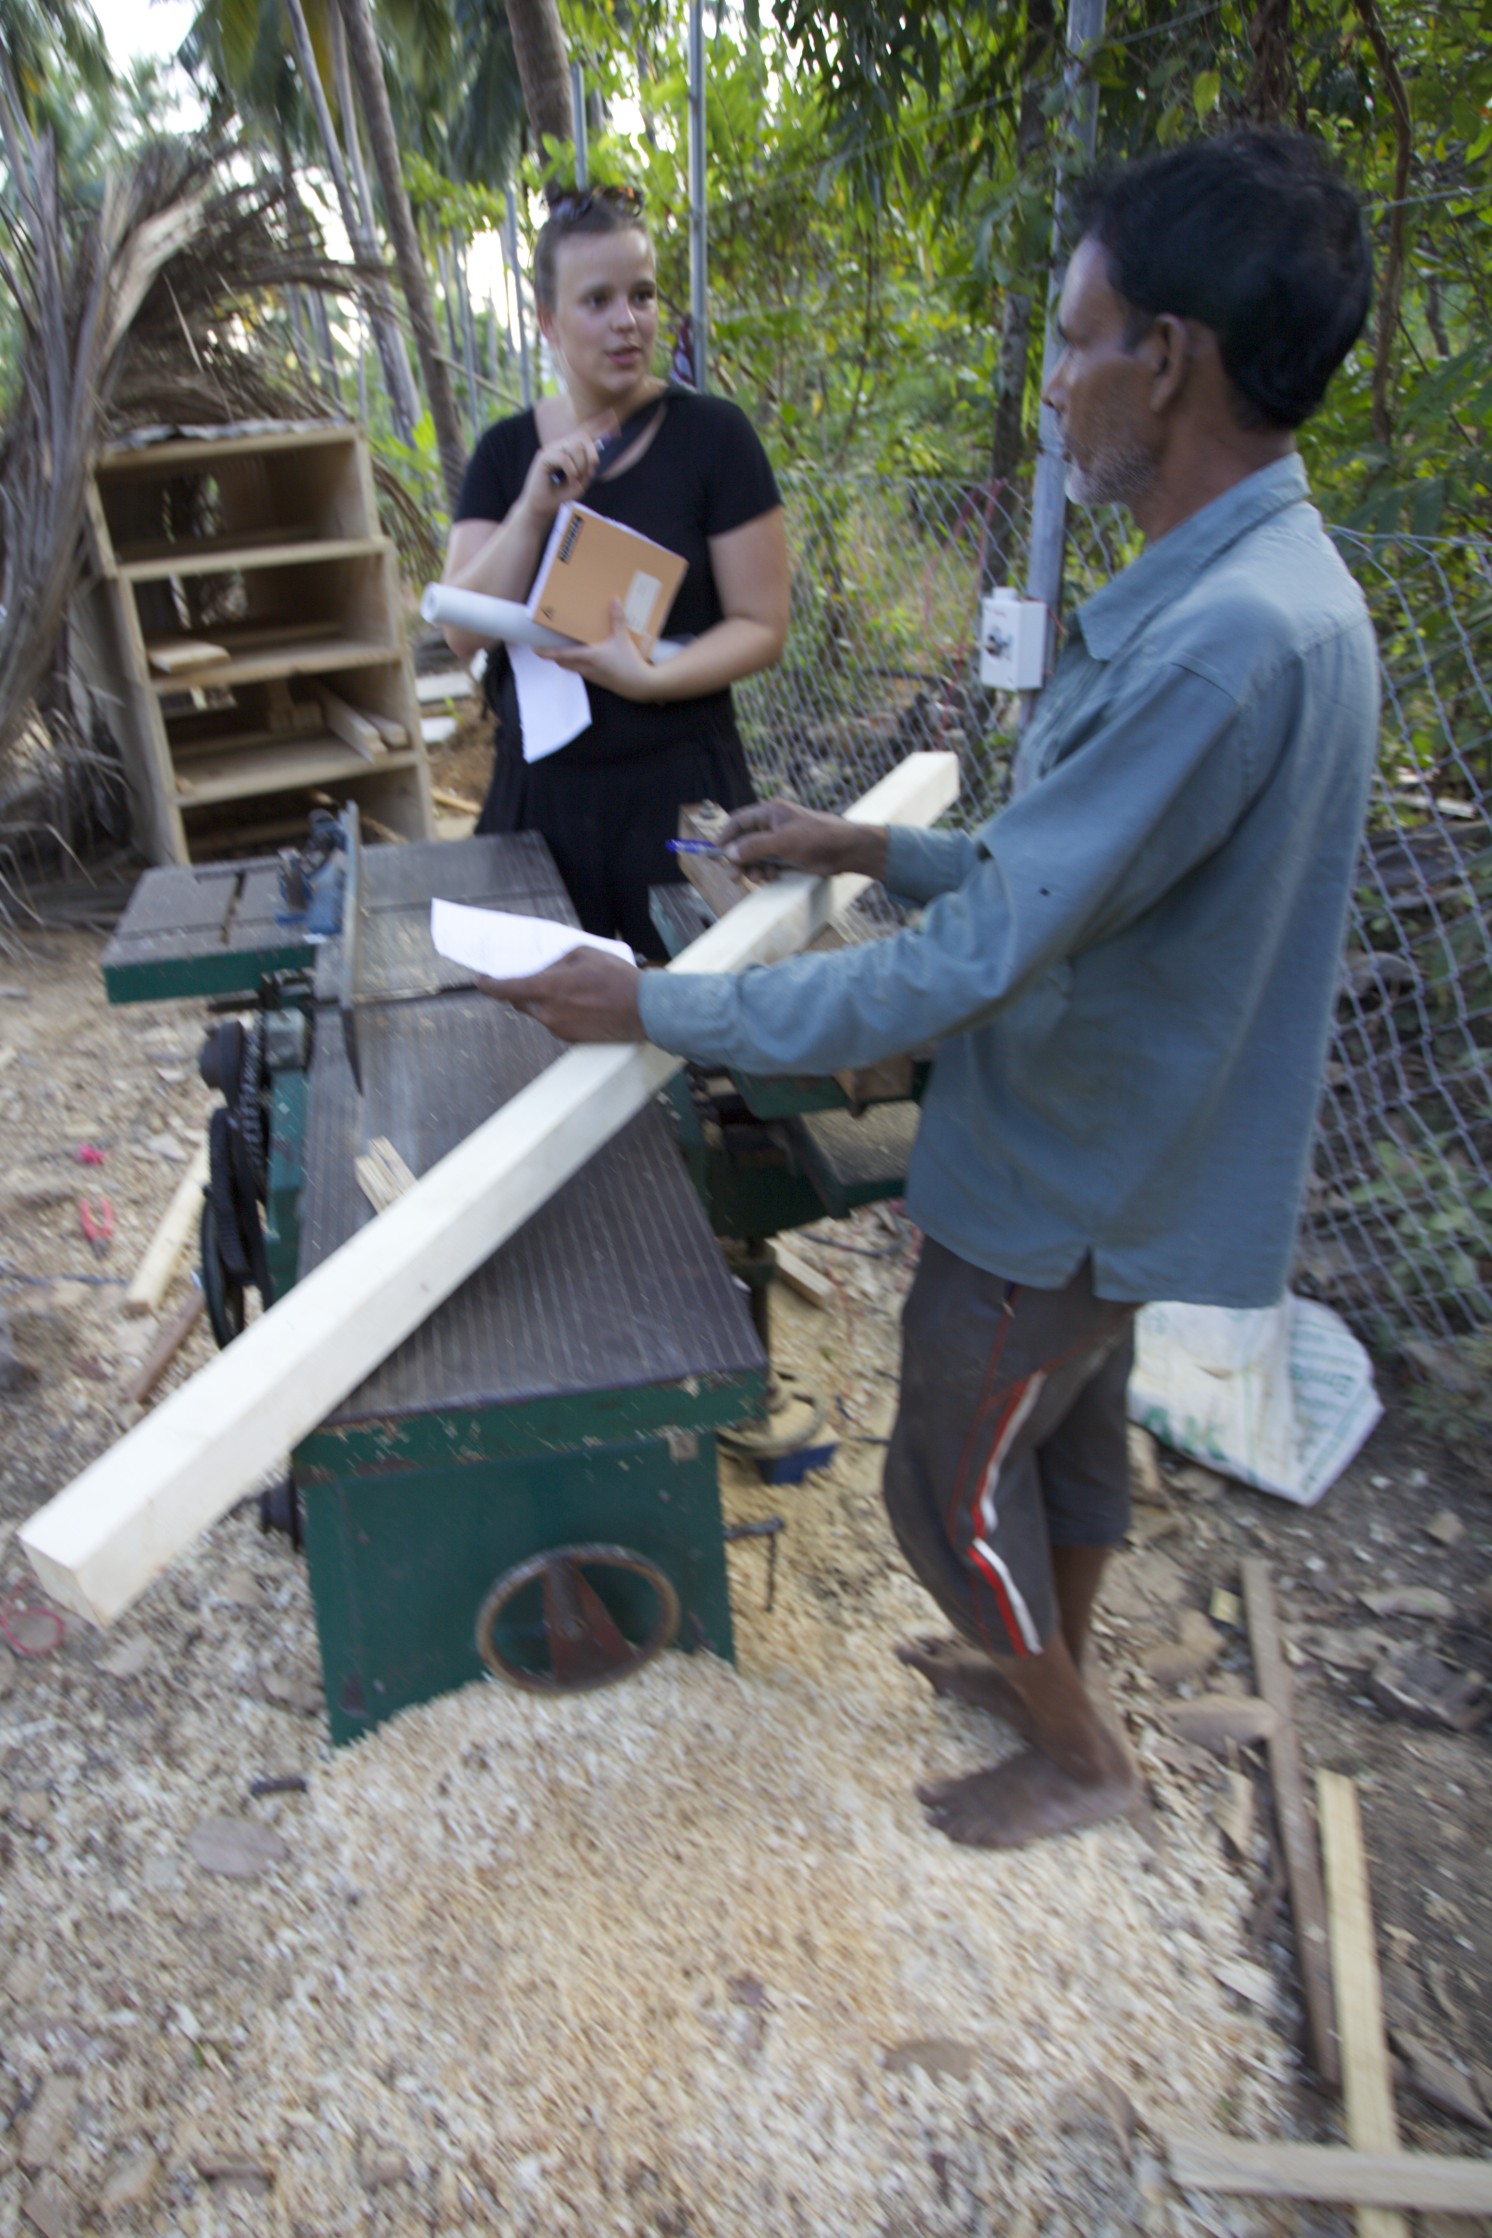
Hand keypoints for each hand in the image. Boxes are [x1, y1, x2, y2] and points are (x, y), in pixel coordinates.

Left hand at [475, 948, 644, 1043]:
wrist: (644, 1011)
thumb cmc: (616, 978)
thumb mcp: (585, 954)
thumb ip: (557, 961)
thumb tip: (544, 969)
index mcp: (548, 988)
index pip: (505, 990)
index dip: (488, 985)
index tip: (481, 981)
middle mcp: (548, 1012)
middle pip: (519, 1003)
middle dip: (521, 991)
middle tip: (534, 979)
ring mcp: (558, 1029)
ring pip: (539, 1013)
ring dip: (545, 1002)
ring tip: (571, 990)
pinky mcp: (571, 1039)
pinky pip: (555, 1023)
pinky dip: (560, 1013)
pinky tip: (582, 1004)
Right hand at [520, 416, 617, 522]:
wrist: (542, 507)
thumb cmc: (560, 494)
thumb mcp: (581, 481)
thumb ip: (588, 467)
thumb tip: (594, 453)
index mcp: (570, 448)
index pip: (585, 431)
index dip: (599, 423)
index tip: (613, 414)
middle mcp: (560, 445)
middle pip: (583, 437)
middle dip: (592, 456)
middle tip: (587, 475)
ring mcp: (551, 448)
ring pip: (575, 446)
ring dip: (580, 466)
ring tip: (575, 480)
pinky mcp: (543, 456)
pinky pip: (565, 458)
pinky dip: (571, 472)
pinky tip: (568, 480)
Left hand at [540, 599, 659, 700]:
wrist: (640, 685)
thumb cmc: (630, 662)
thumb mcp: (623, 638)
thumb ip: (617, 619)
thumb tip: (614, 600)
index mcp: (589, 656)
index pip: (562, 654)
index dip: (547, 652)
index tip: (535, 649)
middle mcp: (586, 668)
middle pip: (563, 662)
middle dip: (555, 655)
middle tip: (549, 645)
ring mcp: (592, 676)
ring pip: (572, 668)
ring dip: (566, 660)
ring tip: (567, 648)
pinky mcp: (599, 680)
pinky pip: (583, 671)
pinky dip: (578, 664)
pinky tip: (587, 657)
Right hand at [720, 797, 888, 881]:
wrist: (847, 851)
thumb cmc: (818, 838)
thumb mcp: (783, 842)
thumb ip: (754, 847)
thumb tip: (729, 853)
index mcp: (770, 813)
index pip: (738, 822)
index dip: (724, 837)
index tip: (714, 854)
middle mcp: (773, 825)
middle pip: (744, 843)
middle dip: (739, 859)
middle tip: (734, 876)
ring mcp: (780, 842)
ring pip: (755, 857)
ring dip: (754, 869)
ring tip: (761, 878)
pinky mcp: (789, 857)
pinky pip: (767, 865)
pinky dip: (766, 873)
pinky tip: (773, 877)